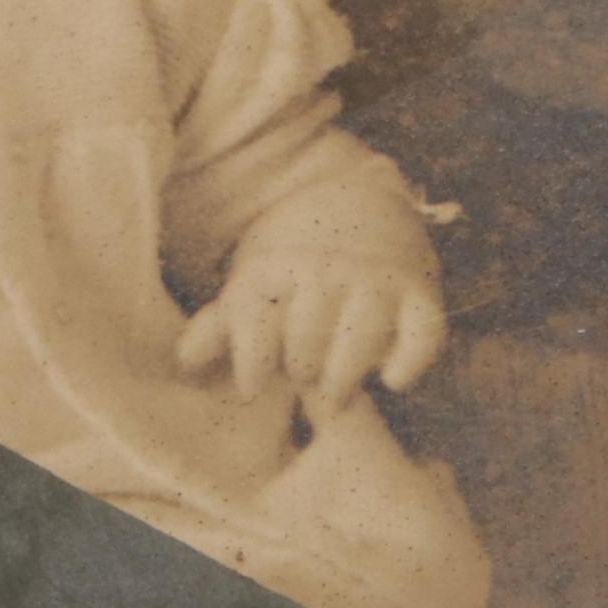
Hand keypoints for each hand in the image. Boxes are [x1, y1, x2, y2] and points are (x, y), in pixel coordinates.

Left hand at [174, 246, 444, 416]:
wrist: (355, 209)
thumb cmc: (291, 271)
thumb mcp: (250, 288)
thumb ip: (218, 327)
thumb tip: (184, 365)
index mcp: (274, 269)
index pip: (257, 316)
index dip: (251, 360)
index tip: (249, 392)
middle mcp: (325, 271)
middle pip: (309, 330)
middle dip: (302, 364)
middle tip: (300, 381)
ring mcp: (375, 282)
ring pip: (362, 332)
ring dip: (346, 371)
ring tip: (333, 398)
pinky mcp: (420, 295)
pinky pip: (423, 331)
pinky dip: (410, 358)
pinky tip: (390, 380)